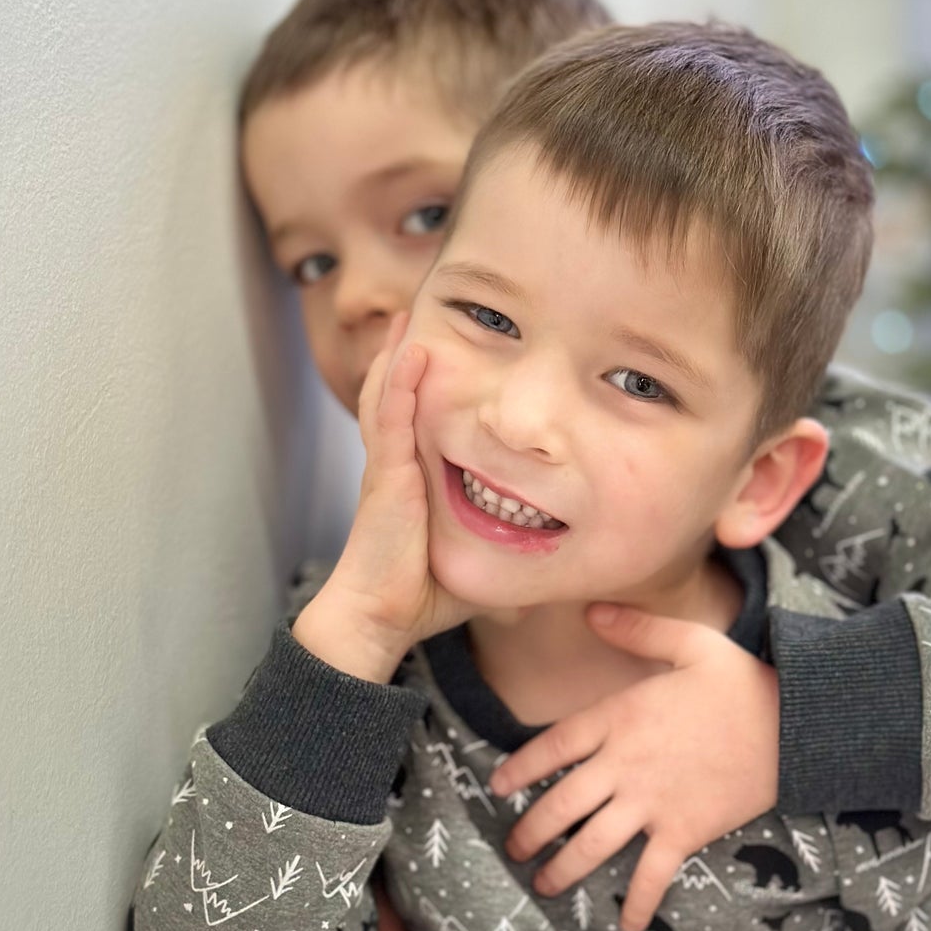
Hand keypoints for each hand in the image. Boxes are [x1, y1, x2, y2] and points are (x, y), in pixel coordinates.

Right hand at [295, 314, 469, 681]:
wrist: (381, 617)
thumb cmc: (423, 595)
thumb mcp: (474, 561)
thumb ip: (505, 553)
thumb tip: (549, 569)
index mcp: (412, 479)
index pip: (418, 419)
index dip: (423, 385)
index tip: (444, 351)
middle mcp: (396, 465)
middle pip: (398, 395)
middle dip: (409, 355)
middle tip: (424, 312)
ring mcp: (388, 466)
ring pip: (389, 395)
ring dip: (400, 354)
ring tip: (411, 314)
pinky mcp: (385, 476)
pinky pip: (390, 419)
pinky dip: (398, 383)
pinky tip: (409, 351)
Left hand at [491, 604, 779, 930]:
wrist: (795, 725)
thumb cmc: (741, 682)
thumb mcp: (689, 642)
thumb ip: (635, 629)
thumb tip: (590, 610)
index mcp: (619, 718)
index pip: (552, 746)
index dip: (519, 769)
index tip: (498, 786)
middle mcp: (624, 765)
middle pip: (560, 805)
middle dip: (530, 832)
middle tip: (514, 849)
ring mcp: (652, 803)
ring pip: (591, 845)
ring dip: (563, 869)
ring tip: (543, 885)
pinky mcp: (684, 832)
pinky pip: (652, 874)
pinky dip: (638, 902)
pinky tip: (627, 923)